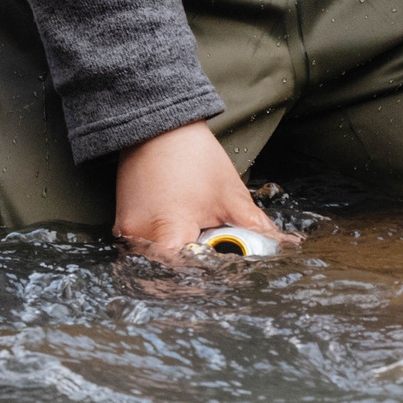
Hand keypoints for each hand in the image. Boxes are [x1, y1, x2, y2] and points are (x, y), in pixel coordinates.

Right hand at [113, 120, 279, 261]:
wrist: (159, 125)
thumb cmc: (192, 154)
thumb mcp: (230, 194)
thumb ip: (254, 226)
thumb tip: (279, 245)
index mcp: (166, 232)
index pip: (184, 275)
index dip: (207, 277)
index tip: (224, 274)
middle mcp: (138, 237)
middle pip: (167, 274)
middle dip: (192, 271)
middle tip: (212, 260)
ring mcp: (126, 230)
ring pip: (154, 263)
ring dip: (176, 260)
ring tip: (196, 243)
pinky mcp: (123, 223)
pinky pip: (144, 248)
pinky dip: (163, 247)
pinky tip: (180, 233)